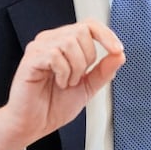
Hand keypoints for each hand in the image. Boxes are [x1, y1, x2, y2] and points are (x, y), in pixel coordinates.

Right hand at [0, 20, 125, 149]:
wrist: (34, 124)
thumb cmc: (54, 106)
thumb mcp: (88, 87)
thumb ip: (104, 71)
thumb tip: (119, 55)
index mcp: (65, 44)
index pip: (89, 25)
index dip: (106, 34)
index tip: (117, 50)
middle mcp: (51, 41)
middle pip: (82, 31)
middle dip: (88, 58)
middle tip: (77, 77)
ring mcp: (39, 48)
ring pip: (70, 42)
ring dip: (75, 68)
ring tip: (66, 82)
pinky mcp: (30, 58)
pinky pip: (55, 55)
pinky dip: (63, 72)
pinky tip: (58, 82)